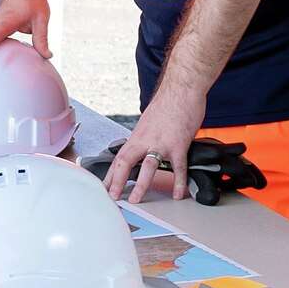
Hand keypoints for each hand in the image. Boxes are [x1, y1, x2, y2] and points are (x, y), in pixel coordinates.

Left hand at [102, 81, 206, 203]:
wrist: (182, 88)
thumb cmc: (169, 103)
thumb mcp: (150, 121)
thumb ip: (146, 137)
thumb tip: (144, 149)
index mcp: (138, 135)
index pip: (120, 157)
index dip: (111, 174)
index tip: (106, 187)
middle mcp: (146, 139)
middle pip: (126, 162)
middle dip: (117, 181)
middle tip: (113, 196)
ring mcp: (162, 143)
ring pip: (148, 166)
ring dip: (141, 185)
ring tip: (136, 199)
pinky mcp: (179, 144)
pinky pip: (178, 167)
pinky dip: (178, 182)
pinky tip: (177, 193)